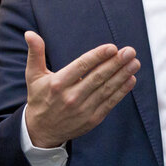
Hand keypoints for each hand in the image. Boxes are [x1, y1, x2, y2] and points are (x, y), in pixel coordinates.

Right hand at [23, 31, 139, 147]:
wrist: (40, 132)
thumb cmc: (39, 98)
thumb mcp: (33, 76)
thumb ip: (35, 53)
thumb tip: (30, 33)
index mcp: (57, 84)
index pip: (81, 67)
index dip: (97, 57)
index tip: (112, 48)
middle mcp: (71, 97)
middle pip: (97, 77)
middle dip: (116, 63)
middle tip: (130, 51)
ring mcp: (83, 110)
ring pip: (106, 89)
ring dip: (122, 75)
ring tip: (134, 63)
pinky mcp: (92, 119)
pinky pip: (110, 103)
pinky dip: (122, 91)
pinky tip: (131, 79)